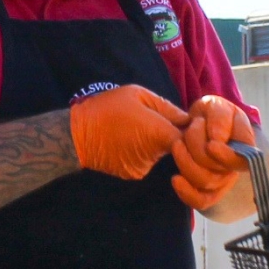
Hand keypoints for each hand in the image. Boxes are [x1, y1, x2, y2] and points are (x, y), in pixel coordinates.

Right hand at [69, 85, 189, 180]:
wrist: (76, 136)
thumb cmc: (107, 108)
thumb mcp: (137, 94)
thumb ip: (166, 107)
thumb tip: (187, 118)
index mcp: (159, 133)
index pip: (190, 137)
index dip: (191, 130)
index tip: (183, 121)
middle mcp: (156, 154)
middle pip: (176, 147)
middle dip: (172, 134)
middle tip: (153, 121)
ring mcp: (145, 167)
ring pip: (161, 154)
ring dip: (156, 144)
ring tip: (136, 130)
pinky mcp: (134, 174)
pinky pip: (147, 162)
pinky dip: (142, 153)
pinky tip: (127, 143)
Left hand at [171, 96, 255, 211]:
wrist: (200, 123)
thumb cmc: (211, 114)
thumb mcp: (217, 106)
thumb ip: (220, 118)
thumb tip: (218, 140)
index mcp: (245, 145)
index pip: (242, 161)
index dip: (226, 156)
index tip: (210, 144)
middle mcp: (236, 166)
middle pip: (219, 172)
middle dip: (197, 149)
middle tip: (189, 129)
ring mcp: (223, 179)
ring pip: (206, 183)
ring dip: (186, 162)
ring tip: (177, 143)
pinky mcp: (207, 190)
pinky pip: (200, 201)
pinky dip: (186, 192)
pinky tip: (175, 179)